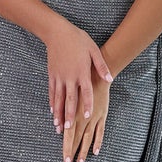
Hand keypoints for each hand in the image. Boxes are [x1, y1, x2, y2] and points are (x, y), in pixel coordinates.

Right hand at [44, 20, 111, 141]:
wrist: (57, 32)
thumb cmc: (78, 39)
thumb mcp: (93, 50)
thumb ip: (101, 66)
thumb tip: (110, 78)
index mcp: (82, 72)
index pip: (86, 92)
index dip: (87, 104)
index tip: (87, 116)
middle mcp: (69, 77)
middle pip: (69, 99)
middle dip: (69, 115)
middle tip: (69, 129)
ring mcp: (59, 76)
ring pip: (58, 98)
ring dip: (58, 113)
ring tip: (58, 126)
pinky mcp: (52, 75)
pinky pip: (52, 91)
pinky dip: (52, 102)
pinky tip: (52, 111)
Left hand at [64, 74, 109, 161]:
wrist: (95, 75)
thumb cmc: (79, 85)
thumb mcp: (68, 97)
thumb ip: (63, 113)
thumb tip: (58, 127)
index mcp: (73, 115)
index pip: (68, 137)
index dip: (66, 149)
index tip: (64, 160)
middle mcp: (83, 119)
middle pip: (76, 140)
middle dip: (71, 154)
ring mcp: (94, 119)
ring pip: (88, 138)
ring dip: (83, 151)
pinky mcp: (102, 116)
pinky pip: (100, 131)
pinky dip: (98, 142)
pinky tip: (95, 151)